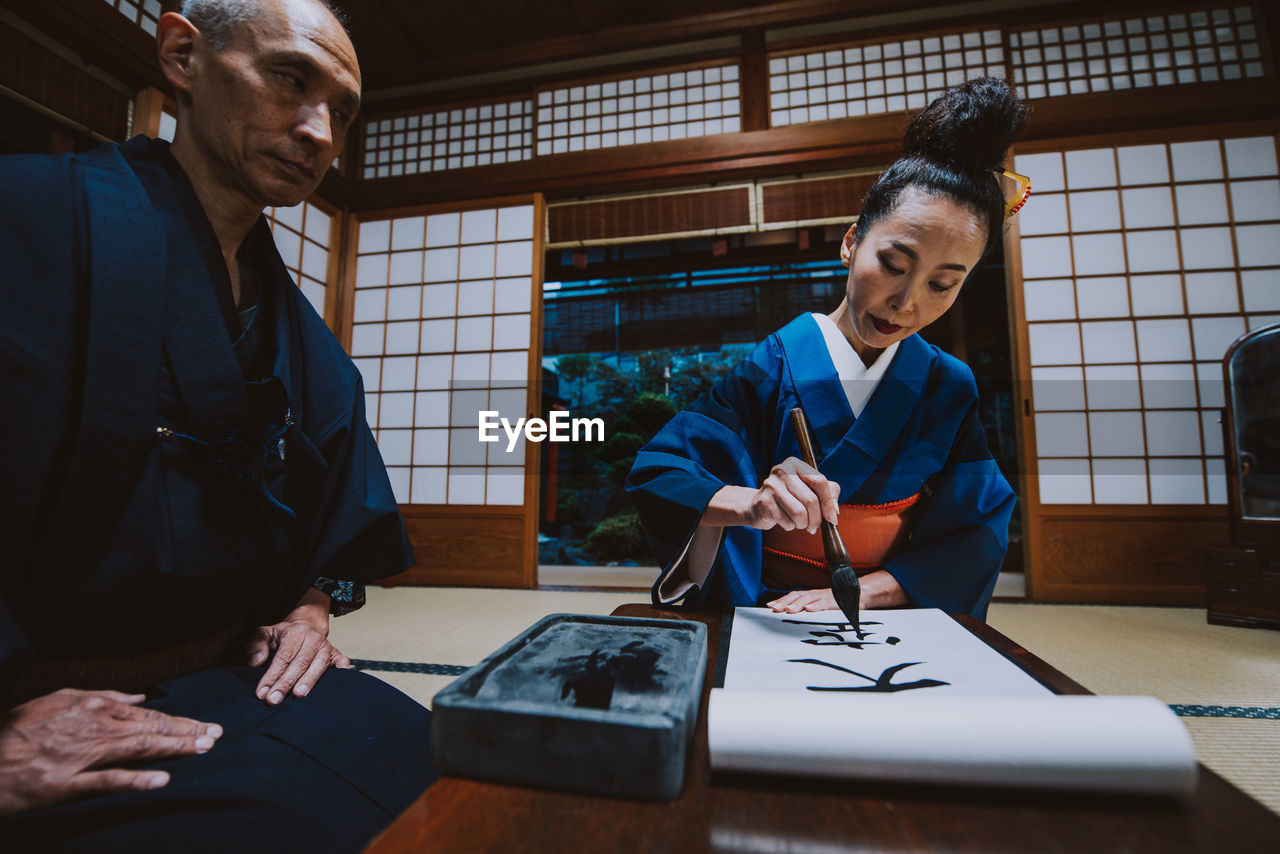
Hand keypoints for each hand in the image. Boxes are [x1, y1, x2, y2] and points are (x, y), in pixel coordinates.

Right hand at [0, 688, 221, 814]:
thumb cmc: (20, 728)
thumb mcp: (60, 700)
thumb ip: (102, 697)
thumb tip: (138, 697)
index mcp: (93, 708)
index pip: (148, 715)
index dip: (179, 721)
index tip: (205, 726)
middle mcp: (93, 728)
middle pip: (150, 729)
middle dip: (187, 732)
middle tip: (217, 736)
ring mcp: (81, 756)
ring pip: (138, 749)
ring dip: (174, 748)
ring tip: (202, 749)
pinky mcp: (65, 784)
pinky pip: (107, 781)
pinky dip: (137, 779)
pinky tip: (162, 780)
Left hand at [246, 588, 349, 704]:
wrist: (307, 626)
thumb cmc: (283, 635)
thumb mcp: (265, 633)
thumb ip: (256, 644)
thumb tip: (256, 662)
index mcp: (295, 633)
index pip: (283, 657)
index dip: (272, 675)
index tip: (262, 693)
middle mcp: (313, 639)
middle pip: (299, 663)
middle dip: (285, 683)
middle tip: (273, 700)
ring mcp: (326, 647)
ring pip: (319, 665)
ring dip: (309, 681)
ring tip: (298, 695)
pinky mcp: (336, 654)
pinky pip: (341, 661)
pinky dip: (341, 670)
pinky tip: (336, 681)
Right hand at [703, 457, 839, 532]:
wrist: (757, 506)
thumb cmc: (788, 498)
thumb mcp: (810, 490)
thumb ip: (828, 494)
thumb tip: (834, 511)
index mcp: (795, 463)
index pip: (819, 481)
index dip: (829, 502)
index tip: (833, 518)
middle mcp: (782, 470)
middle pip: (810, 499)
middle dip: (816, 518)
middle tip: (814, 526)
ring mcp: (771, 485)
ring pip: (800, 513)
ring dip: (803, 524)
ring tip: (799, 523)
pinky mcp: (764, 502)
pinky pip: (787, 521)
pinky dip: (790, 526)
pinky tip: (784, 521)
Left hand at [767, 588, 836, 612]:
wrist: (858, 594)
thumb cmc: (837, 602)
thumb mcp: (820, 605)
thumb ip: (808, 609)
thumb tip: (792, 616)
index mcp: (811, 596)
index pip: (793, 596)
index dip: (782, 600)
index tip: (770, 606)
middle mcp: (816, 594)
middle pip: (797, 596)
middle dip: (785, 602)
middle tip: (774, 608)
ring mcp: (825, 597)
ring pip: (809, 598)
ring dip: (798, 604)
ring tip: (788, 610)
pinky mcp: (835, 601)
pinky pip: (825, 603)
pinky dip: (816, 606)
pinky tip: (809, 609)